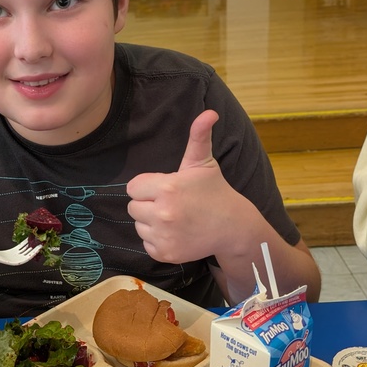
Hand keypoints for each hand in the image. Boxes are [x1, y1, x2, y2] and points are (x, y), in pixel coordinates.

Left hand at [127, 110, 242, 262]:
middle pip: (133, 207)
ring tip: (175, 218)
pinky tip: (176, 233)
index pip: (133, 187)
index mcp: (167, 188)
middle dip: (148, 204)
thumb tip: (209, 112)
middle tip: (171, 204)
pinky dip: (158, 240)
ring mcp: (163, 236)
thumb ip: (199, 136)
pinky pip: (146, 244)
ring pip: (139, 225)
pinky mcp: (165, 253)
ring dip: (151, 222)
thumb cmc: (214, 192)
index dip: (147, 187)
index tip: (165, 188)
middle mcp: (162, 213)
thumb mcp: (203, 163)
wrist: (233, 227)